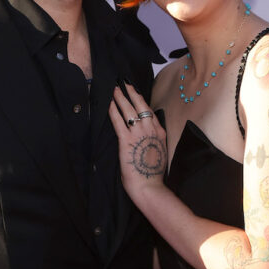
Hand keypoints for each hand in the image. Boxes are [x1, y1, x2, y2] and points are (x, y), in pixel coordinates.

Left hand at [108, 83, 167, 198]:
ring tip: (115, 89)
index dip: (141, 101)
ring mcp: (138, 134)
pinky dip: (113, 111)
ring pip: (129, 110)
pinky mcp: (126, 140)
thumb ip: (153, 141)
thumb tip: (146, 136)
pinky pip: (118, 121)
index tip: (136, 94)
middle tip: (124, 83)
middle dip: (131, 92)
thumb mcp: (159, 153)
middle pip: (140, 105)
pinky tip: (109, 104)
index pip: (150, 112)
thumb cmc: (152, 174)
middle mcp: (150, 129)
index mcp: (159, 132)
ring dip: (120, 97)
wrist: (149, 186)